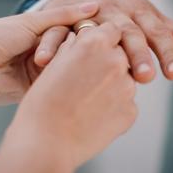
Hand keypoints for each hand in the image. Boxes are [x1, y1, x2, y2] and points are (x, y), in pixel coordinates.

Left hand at [0, 2, 98, 105]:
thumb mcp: (30, 22)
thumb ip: (62, 16)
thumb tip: (93, 6)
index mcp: (39, 32)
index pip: (69, 29)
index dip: (76, 29)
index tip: (85, 29)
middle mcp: (42, 50)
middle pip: (68, 46)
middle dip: (60, 47)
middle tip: (41, 55)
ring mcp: (40, 70)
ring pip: (63, 64)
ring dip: (56, 63)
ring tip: (38, 63)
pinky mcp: (37, 89)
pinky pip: (55, 82)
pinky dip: (55, 78)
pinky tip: (55, 77)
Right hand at [6, 23, 136, 171]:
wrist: (46, 142)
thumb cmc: (42, 104)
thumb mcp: (52, 65)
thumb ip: (71, 47)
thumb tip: (78, 39)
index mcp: (95, 43)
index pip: (112, 29)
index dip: (102, 38)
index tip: (94, 48)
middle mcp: (116, 61)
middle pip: (121, 53)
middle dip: (108, 61)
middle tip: (89, 77)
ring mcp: (126, 88)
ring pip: (125, 79)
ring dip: (112, 84)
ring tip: (87, 100)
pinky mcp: (130, 112)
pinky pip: (125, 102)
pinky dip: (113, 106)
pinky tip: (93, 115)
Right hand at [35, 0, 172, 82]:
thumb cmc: (127, 14)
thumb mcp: (153, 21)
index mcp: (140, 13)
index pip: (157, 32)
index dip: (167, 51)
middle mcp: (116, 12)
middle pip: (129, 31)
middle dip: (136, 53)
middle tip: (144, 77)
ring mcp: (89, 14)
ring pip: (93, 30)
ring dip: (94, 49)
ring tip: (97, 70)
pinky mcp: (64, 18)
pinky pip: (57, 31)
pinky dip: (52, 44)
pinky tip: (46, 62)